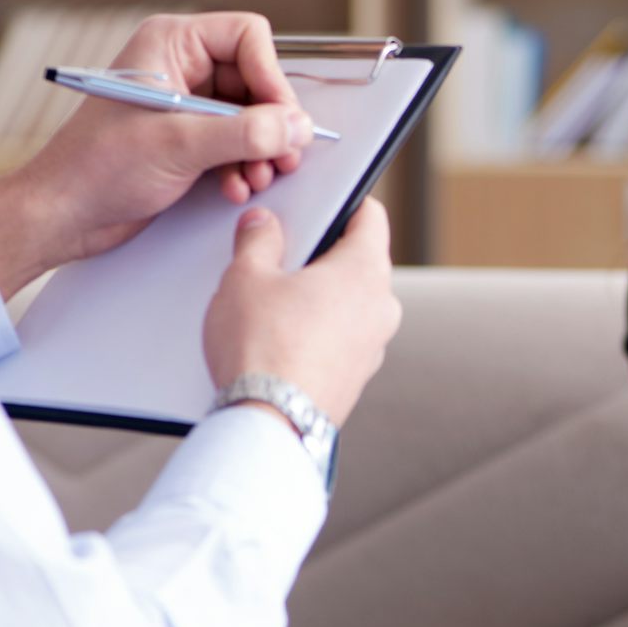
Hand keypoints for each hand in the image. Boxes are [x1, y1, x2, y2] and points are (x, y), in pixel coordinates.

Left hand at [0, 13, 316, 298]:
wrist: (64, 214)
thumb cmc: (94, 168)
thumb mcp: (178, 145)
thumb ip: (245, 133)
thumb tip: (295, 126)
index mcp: (170, 43)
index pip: (247, 38)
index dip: (271, 78)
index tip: (282, 118)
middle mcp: (181, 66)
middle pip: (255, 79)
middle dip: (270, 123)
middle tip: (282, 155)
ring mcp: (186, 103)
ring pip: (251, 114)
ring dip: (260, 149)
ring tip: (257, 176)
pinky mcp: (188, 137)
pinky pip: (236, 141)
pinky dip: (243, 164)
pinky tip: (237, 186)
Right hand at [203, 199, 402, 426]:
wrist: (268, 425)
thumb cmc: (261, 348)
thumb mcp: (246, 278)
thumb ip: (258, 240)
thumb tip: (264, 224)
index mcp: (366, 271)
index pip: (370, 216)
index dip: (343, 201)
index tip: (319, 200)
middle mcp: (382, 308)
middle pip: (358, 261)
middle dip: (321, 253)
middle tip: (279, 253)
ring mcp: (373, 348)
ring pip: (349, 304)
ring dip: (318, 296)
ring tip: (271, 301)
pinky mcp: (356, 379)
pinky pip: (340, 340)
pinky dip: (317, 332)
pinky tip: (277, 339)